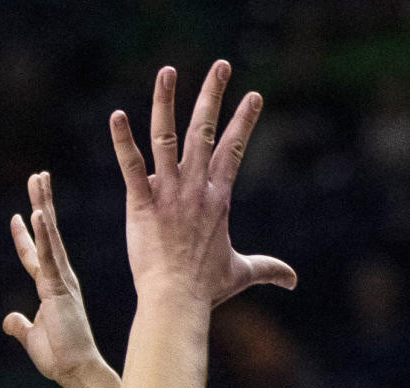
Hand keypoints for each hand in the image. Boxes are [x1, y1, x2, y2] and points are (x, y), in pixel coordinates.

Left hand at [3, 172, 101, 382]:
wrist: (77, 370)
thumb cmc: (60, 357)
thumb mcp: (32, 337)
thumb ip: (20, 326)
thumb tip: (8, 320)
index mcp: (51, 288)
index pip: (35, 255)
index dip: (26, 235)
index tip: (18, 215)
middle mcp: (59, 278)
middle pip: (46, 234)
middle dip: (41, 203)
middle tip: (37, 176)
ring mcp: (61, 280)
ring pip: (49, 235)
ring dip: (43, 205)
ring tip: (39, 179)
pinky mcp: (59, 288)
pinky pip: (49, 256)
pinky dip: (43, 234)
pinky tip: (38, 213)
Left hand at [109, 63, 295, 307]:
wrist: (176, 301)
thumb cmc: (206, 290)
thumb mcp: (241, 274)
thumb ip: (267, 269)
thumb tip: (294, 280)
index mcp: (218, 198)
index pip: (234, 149)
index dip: (244, 121)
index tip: (253, 95)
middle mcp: (195, 188)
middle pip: (205, 130)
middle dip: (213, 95)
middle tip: (220, 64)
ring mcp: (168, 193)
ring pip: (167, 137)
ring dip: (165, 102)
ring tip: (167, 71)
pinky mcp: (141, 204)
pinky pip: (131, 166)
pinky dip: (123, 141)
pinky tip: (116, 117)